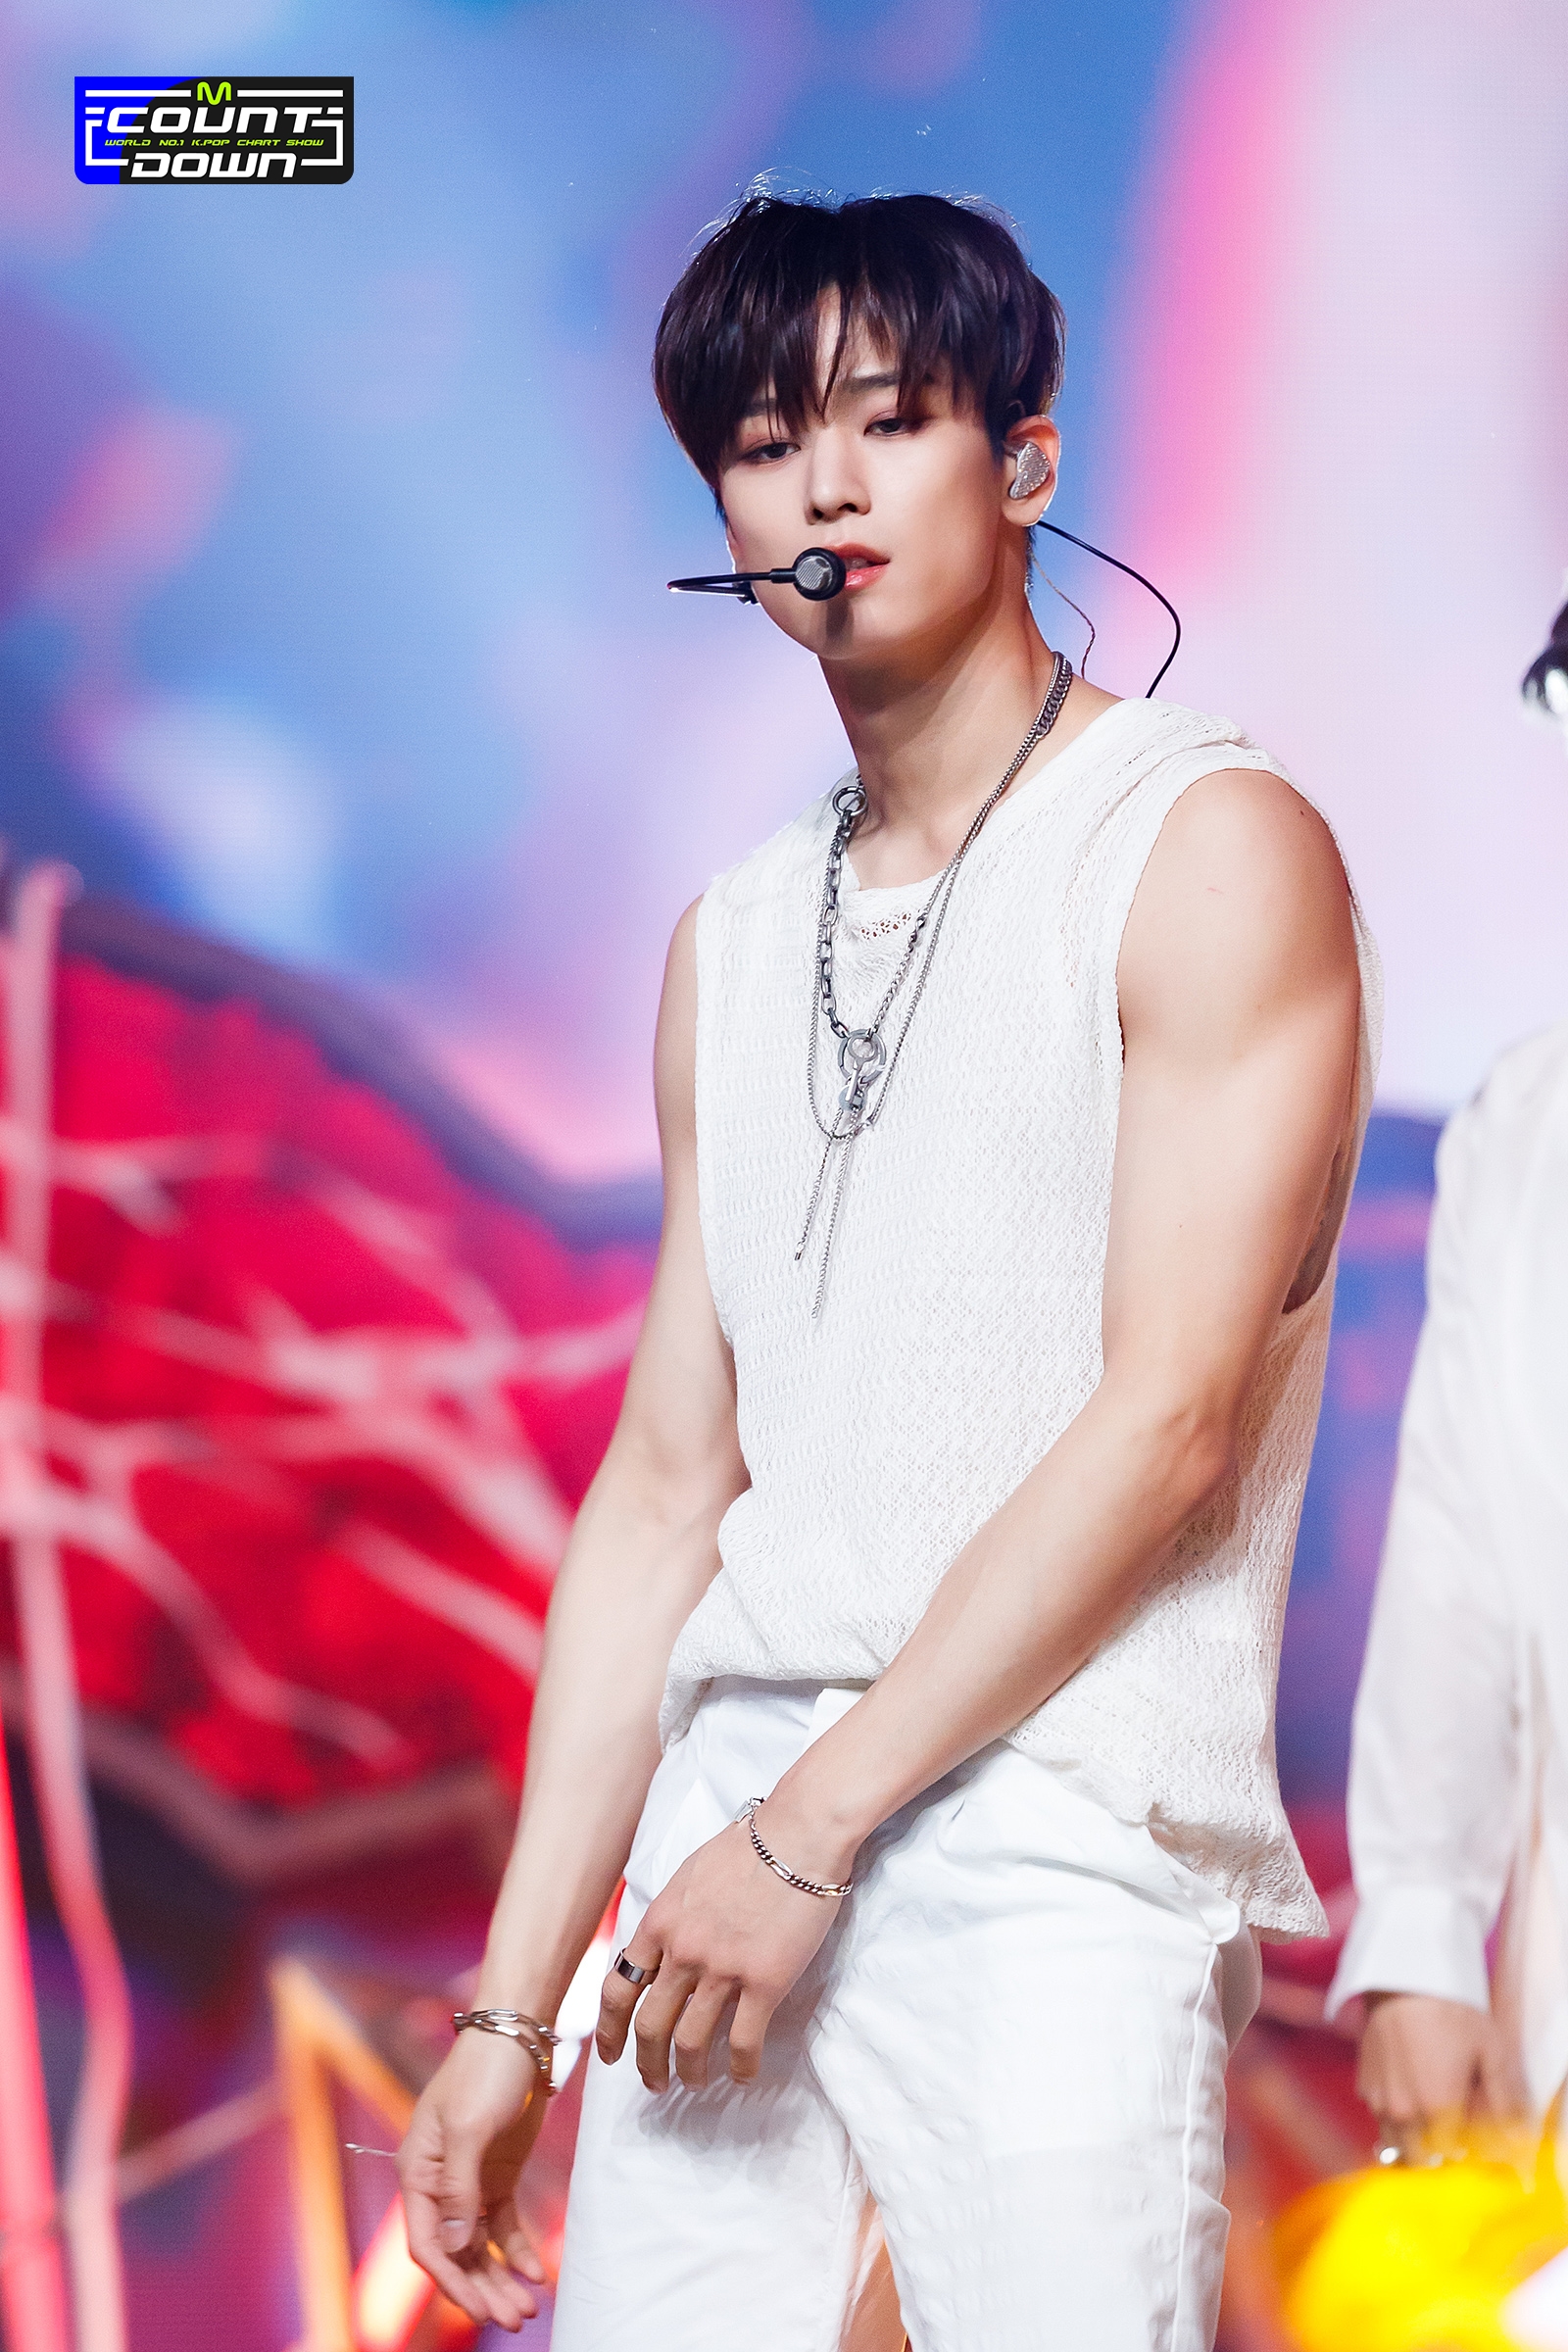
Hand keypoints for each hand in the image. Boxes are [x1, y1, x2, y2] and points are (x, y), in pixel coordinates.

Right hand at [399, 2028, 551, 2330]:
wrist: (517, 2033)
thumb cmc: (484, 2072)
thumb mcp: (469, 2128)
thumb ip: (459, 2189)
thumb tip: (454, 2247)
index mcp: (417, 2173)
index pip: (426, 2243)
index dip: (451, 2281)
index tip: (481, 2310)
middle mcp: (438, 2184)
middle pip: (456, 2253)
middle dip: (482, 2289)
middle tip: (513, 2320)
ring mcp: (470, 2181)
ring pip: (480, 2245)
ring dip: (499, 2278)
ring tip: (527, 2310)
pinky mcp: (498, 2174)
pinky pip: (504, 2225)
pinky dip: (517, 2251)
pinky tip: (536, 2274)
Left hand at [596, 1810, 846, 2090]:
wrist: (798, 1835)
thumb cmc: (749, 1846)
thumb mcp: (689, 1875)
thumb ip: (672, 1915)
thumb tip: (662, 1945)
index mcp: (660, 1921)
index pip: (619, 1987)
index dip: (609, 2029)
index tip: (610, 2054)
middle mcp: (683, 1951)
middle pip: (650, 2025)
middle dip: (646, 2063)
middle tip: (654, 2082)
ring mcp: (722, 1969)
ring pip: (691, 2042)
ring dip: (689, 2071)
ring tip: (695, 2082)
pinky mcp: (765, 1982)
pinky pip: (744, 2041)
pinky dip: (740, 2067)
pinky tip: (743, 2075)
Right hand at [1357, 1992, 1524, 2157]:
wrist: (1402, 1979)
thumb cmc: (1449, 2011)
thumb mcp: (1491, 2051)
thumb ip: (1505, 2100)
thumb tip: (1516, 2136)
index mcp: (1439, 2110)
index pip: (1454, 2156)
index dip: (1467, 2146)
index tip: (1473, 2129)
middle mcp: (1405, 2112)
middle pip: (1421, 2159)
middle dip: (1438, 2150)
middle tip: (1452, 2125)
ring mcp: (1380, 2100)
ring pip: (1396, 2144)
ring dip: (1413, 2139)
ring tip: (1427, 2112)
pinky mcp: (1364, 2084)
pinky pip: (1380, 2117)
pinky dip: (1394, 2115)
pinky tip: (1407, 2089)